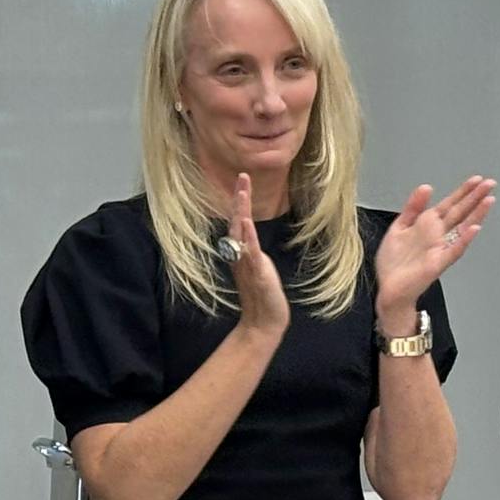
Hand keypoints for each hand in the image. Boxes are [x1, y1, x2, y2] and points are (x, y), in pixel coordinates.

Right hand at [225, 173, 289, 339]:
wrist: (263, 322)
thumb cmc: (262, 296)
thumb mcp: (258, 268)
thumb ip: (252, 252)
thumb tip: (250, 240)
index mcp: (241, 252)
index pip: (238, 222)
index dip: (239, 202)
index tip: (242, 181)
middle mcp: (239, 255)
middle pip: (236, 221)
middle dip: (239, 198)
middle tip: (241, 176)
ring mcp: (246, 263)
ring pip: (240, 233)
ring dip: (241, 210)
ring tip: (242, 191)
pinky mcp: (256, 272)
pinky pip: (250, 251)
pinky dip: (247, 236)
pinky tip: (245, 221)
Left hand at [373, 176, 496, 325]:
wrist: (389, 287)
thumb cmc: (394, 262)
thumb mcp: (399, 227)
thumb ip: (412, 207)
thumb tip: (426, 187)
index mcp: (428, 225)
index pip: (450, 204)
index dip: (463, 192)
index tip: (476, 180)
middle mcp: (437, 235)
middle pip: (460, 212)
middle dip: (475, 197)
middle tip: (490, 183)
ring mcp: (440, 248)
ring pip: (462, 228)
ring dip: (476, 215)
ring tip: (488, 201)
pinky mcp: (437, 263)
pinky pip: (454, 250)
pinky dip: (464, 240)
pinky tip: (473, 229)